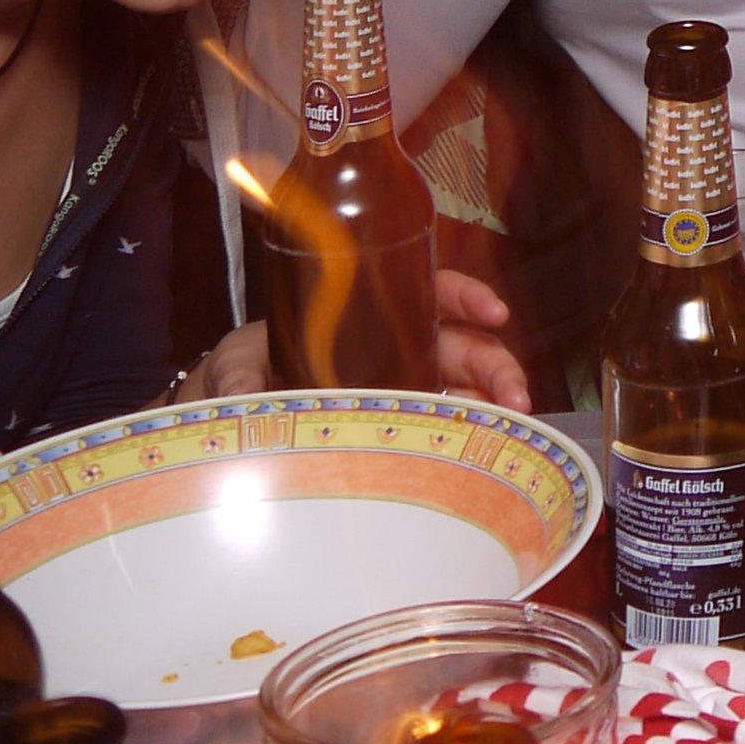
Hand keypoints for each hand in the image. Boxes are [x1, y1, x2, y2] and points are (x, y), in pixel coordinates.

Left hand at [178, 270, 531, 410]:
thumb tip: (241, 396)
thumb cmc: (246, 365)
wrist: (228, 403)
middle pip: (462, 347)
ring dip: (493, 403)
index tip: (494, 312)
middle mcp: (393, 349)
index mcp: (368, 316)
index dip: (467, 297)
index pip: (431, 295)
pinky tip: (484, 448)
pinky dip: (467, 432)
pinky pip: (439, 424)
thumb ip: (239, 375)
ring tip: (511, 427)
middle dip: (496, 366)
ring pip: (462, 387)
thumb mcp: (239, 359)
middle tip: (515, 396)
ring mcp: (398, 388)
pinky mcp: (393, 425)